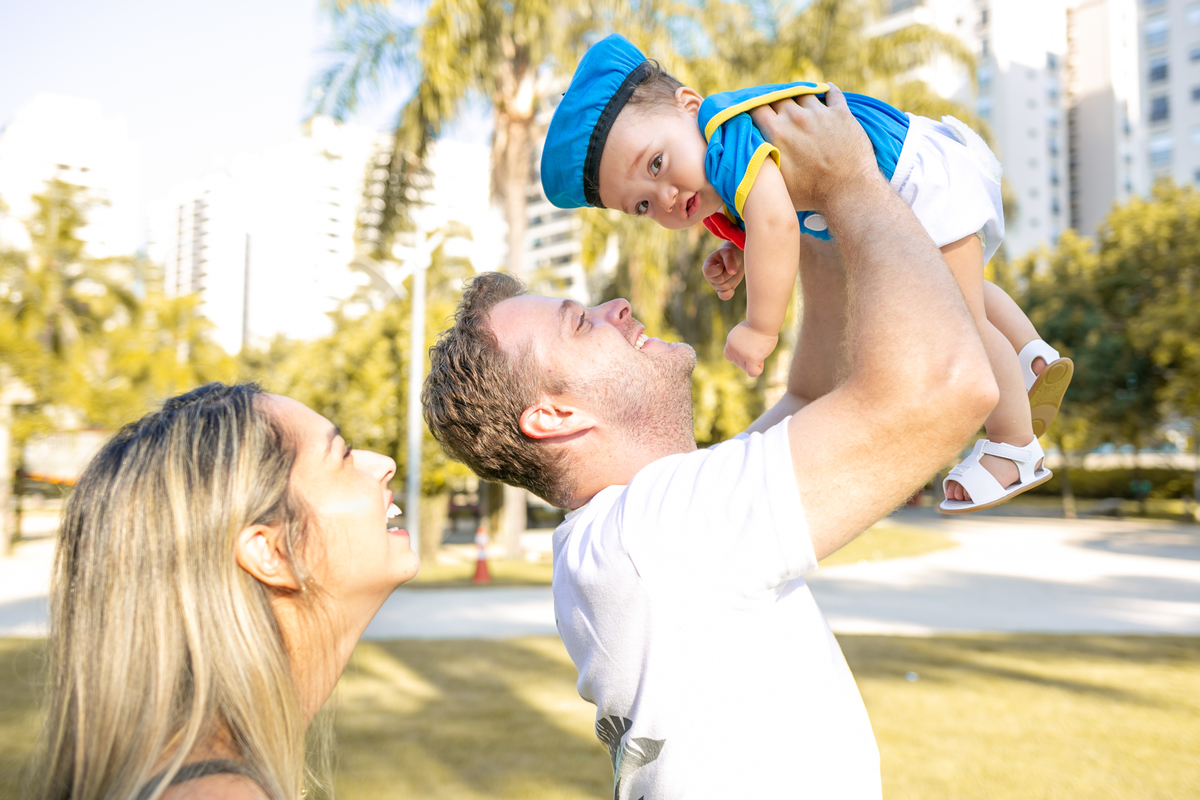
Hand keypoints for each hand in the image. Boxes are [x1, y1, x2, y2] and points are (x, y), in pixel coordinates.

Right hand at [702, 242, 744, 299]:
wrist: (735, 260)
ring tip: (732, 272)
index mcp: (706, 266)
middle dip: (729, 274)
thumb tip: (732, 272)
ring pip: (725, 287)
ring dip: (732, 279)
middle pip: (720, 280)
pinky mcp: (722, 290)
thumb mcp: (729, 253)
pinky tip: (732, 289)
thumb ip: (730, 261)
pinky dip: (728, 294)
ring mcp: (715, 285)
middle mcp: (709, 277)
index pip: (709, 273)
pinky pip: (724, 296)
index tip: (722, 263)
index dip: (718, 269)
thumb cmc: (729, 254)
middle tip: (731, 267)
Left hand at [724, 321, 778, 377]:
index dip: (740, 356)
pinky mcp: (751, 358)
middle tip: (757, 346)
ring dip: (755, 362)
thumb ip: (742, 343)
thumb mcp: (744, 332)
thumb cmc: (758, 324)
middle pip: (740, 364)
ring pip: (746, 368)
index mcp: (730, 342)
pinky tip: (762, 361)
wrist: (762, 321)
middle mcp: (733, 349)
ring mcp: (741, 355)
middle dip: (749, 359)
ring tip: (760, 349)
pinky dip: (758, 370)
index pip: (730, 357)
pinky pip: (753, 372)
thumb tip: (747, 352)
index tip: (749, 349)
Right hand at [747, 84, 877, 212]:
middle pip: (779, 97)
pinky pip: (832, 93)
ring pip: (803, 93)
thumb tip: (748, 152)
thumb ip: (760, 162)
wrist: (847, 193)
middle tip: (775, 109)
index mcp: (777, 132)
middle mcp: (796, 117)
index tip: (753, 111)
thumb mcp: (775, 182)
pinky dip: (827, 90)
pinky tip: (825, 89)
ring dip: (799, 97)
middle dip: (774, 102)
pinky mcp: (842, 114)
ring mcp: (820, 113)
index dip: (752, 107)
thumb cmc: (809, 195)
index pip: (756, 107)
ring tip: (798, 102)